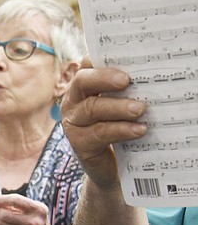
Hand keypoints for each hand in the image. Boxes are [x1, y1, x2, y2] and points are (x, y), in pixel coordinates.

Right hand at [60, 59, 147, 189]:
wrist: (112, 167)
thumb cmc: (119, 129)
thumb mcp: (120, 106)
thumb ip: (126, 91)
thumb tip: (152, 76)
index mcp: (84, 87)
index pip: (87, 64)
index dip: (100, 58)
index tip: (120, 57)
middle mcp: (74, 101)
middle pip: (83, 82)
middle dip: (105, 78)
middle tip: (127, 80)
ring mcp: (74, 122)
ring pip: (92, 108)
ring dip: (118, 107)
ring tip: (140, 109)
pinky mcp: (79, 142)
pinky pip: (99, 133)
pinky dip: (120, 130)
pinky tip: (139, 130)